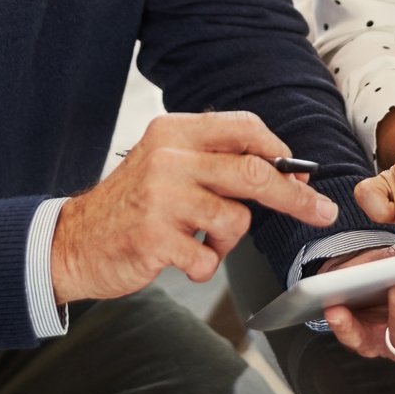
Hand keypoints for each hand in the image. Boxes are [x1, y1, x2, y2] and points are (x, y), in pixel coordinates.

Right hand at [50, 112, 337, 302]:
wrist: (74, 241)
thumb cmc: (131, 205)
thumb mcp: (167, 164)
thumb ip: (215, 160)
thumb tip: (283, 169)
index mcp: (175, 133)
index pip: (244, 127)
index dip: (279, 150)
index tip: (300, 173)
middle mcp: (169, 159)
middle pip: (255, 173)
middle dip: (296, 196)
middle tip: (320, 211)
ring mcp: (161, 198)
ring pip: (235, 220)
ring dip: (227, 240)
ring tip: (200, 240)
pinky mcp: (155, 238)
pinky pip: (208, 258)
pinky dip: (203, 265)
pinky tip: (181, 258)